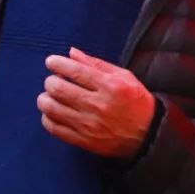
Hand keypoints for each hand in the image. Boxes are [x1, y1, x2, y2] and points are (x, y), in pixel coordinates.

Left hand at [38, 47, 155, 157]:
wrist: (148, 135)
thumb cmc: (136, 102)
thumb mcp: (124, 77)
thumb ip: (97, 64)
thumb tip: (71, 53)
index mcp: (110, 86)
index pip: (74, 70)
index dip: (56, 63)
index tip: (52, 62)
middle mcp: (98, 105)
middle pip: (57, 88)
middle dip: (50, 81)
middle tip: (54, 81)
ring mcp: (89, 125)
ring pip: (50, 108)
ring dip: (45, 99)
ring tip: (51, 97)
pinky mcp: (83, 140)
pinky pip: (53, 128)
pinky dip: (48, 117)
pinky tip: (54, 113)